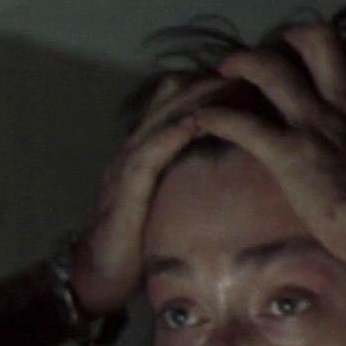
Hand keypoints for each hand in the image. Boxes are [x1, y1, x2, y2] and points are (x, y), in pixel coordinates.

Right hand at [70, 74, 230, 313]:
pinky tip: (196, 122)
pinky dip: (172, 134)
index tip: (244, 77)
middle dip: (209, 82)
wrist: (99, 273)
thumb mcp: (166, 200)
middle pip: (170, 98)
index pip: (174, 100)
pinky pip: (148, 154)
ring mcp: (124, 166)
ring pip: (161, 118)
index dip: (206, 84)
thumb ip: (185, 178)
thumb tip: (227, 168)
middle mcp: (132, 148)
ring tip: (228, 85)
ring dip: (196, 99)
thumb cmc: (136, 244)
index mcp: (143, 148)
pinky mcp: (123, 190)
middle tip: (246, 71)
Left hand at [195, 23, 345, 262]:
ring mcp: (315, 125)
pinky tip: (200, 120)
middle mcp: (344, 103)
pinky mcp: (290, 155)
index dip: (341, 46)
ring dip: (243, 62)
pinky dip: (215, 118)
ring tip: (225, 68)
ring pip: (271, 68)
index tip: (327, 56)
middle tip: (273, 51)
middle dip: (289, 37)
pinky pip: (242, 124)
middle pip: (317, 39)